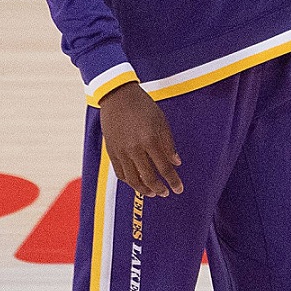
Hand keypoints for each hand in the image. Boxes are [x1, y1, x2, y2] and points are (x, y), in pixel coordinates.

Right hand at [97, 83, 182, 197]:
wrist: (118, 97)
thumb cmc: (143, 107)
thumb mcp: (161, 122)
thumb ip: (169, 144)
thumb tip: (176, 163)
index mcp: (150, 140)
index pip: (164, 168)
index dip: (172, 180)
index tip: (179, 189)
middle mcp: (134, 149)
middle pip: (148, 177)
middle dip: (159, 188)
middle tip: (166, 193)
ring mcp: (121, 152)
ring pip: (132, 179)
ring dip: (143, 189)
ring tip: (152, 193)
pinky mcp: (111, 152)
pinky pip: (120, 173)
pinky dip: (129, 181)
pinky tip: (137, 183)